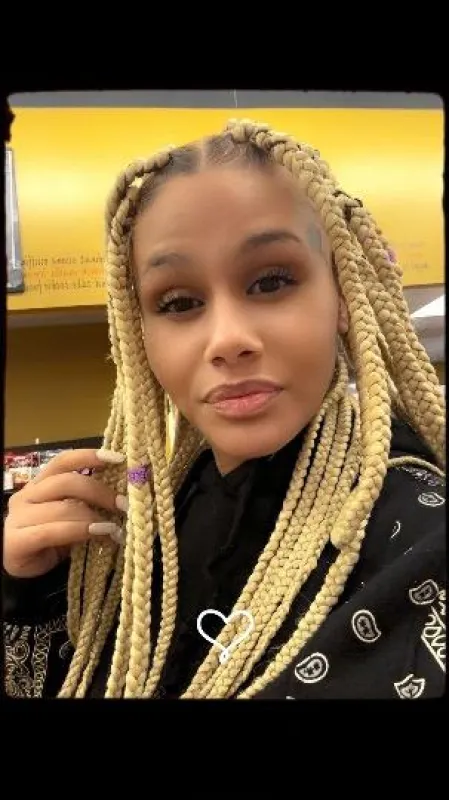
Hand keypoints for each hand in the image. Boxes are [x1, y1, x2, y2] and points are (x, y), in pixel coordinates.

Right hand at [3, 448, 127, 578]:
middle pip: (65, 482)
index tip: (118, 459)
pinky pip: (52, 532)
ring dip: (93, 516)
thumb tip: (123, 496)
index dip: (89, 456)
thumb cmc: (53, 541)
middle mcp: (26, 495)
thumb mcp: (74, 517)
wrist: (25, 573)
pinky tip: (99, 534)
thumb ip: (89, 503)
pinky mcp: (15, 541)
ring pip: (61, 508)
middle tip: (123, 504)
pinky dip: (80, 531)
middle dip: (99, 492)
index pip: (63, 461)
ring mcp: (17, 518)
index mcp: (39, 483)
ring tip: (115, 528)